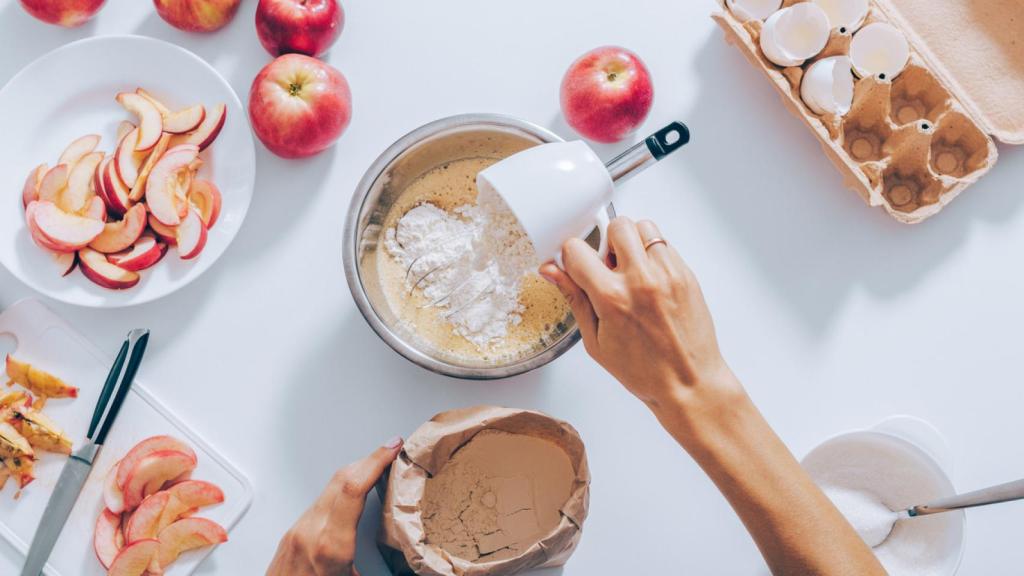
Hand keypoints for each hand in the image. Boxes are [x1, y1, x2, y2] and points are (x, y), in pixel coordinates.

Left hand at [266, 438, 402, 575]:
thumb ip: (381, 570)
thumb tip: (410, 567)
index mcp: (331, 546)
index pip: (353, 487)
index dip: (376, 461)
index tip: (394, 447)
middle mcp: (311, 533)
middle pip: (341, 478)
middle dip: (370, 458)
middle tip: (392, 449)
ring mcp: (298, 530)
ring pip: (329, 486)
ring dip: (356, 471)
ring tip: (378, 467)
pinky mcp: (292, 533)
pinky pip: (320, 500)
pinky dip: (341, 488)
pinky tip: (354, 491)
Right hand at [540, 218, 741, 418]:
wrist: (688, 383)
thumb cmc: (644, 371)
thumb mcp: (595, 341)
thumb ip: (575, 298)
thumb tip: (552, 271)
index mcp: (612, 298)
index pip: (577, 249)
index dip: (572, 257)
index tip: (577, 267)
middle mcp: (641, 280)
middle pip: (616, 225)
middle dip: (606, 242)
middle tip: (609, 268)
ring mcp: (668, 274)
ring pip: (644, 227)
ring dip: (633, 243)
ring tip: (632, 271)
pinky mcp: (686, 275)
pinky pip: (665, 244)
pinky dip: (653, 255)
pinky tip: (650, 281)